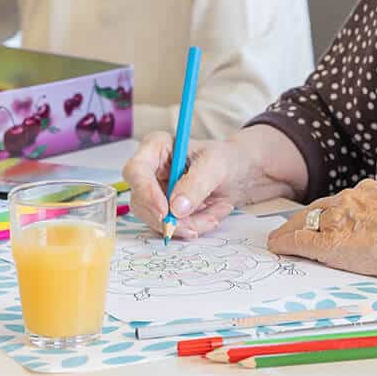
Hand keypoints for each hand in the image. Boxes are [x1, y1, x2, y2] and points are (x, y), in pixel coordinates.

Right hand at [122, 124, 307, 240]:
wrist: (241, 173)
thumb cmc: (227, 158)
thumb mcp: (217, 165)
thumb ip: (197, 183)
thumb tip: (176, 209)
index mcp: (156, 148)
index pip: (136, 170)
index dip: (146, 193)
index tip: (166, 212)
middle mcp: (150, 170)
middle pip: (141, 201)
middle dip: (170, 218)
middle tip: (197, 226)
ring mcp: (155, 193)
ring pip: (156, 220)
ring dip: (188, 224)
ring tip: (217, 211)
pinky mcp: (165, 211)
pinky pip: (171, 228)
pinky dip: (194, 227)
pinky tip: (213, 214)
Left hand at [268, 179, 376, 286]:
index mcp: (366, 192)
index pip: (337, 202)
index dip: (323, 213)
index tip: (316, 219)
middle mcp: (348, 200)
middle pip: (316, 209)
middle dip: (301, 220)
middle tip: (288, 229)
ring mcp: (337, 220)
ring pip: (306, 222)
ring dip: (290, 231)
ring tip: (279, 239)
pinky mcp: (330, 243)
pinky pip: (301, 241)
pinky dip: (286, 243)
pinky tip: (276, 246)